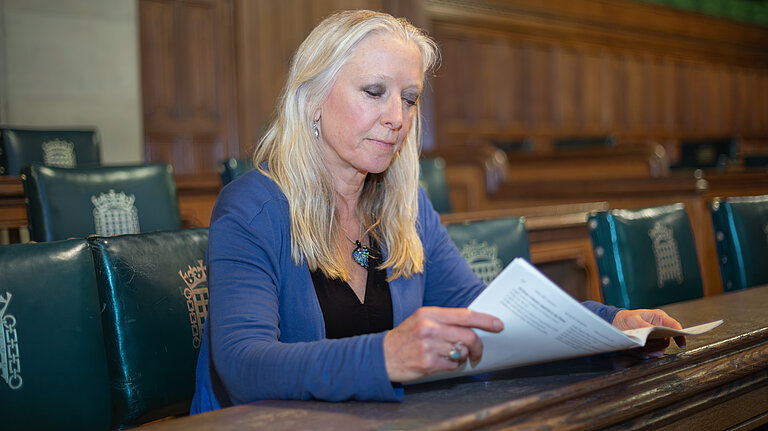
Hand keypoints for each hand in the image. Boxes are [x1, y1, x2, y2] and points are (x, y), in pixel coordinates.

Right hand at [383, 307, 503, 381]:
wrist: (382, 356)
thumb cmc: (405, 337)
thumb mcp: (421, 320)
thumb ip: (444, 321)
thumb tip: (472, 325)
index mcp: (429, 314)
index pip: (464, 315)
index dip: (485, 320)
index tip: (498, 324)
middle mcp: (429, 328)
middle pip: (468, 336)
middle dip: (478, 346)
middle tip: (479, 353)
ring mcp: (428, 346)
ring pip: (462, 352)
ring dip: (463, 357)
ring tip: (454, 357)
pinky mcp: (427, 363)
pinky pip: (452, 365)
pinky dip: (453, 366)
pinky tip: (442, 363)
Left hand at [612, 309, 686, 358]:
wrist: (614, 325)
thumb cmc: (624, 318)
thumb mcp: (632, 319)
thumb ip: (643, 325)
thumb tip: (651, 331)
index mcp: (659, 318)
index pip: (675, 326)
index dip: (680, 335)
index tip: (681, 344)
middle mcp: (659, 329)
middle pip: (667, 341)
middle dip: (657, 344)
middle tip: (646, 343)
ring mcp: (654, 339)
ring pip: (659, 349)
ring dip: (650, 350)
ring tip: (638, 347)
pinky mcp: (649, 347)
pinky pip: (651, 354)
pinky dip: (645, 354)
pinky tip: (636, 350)